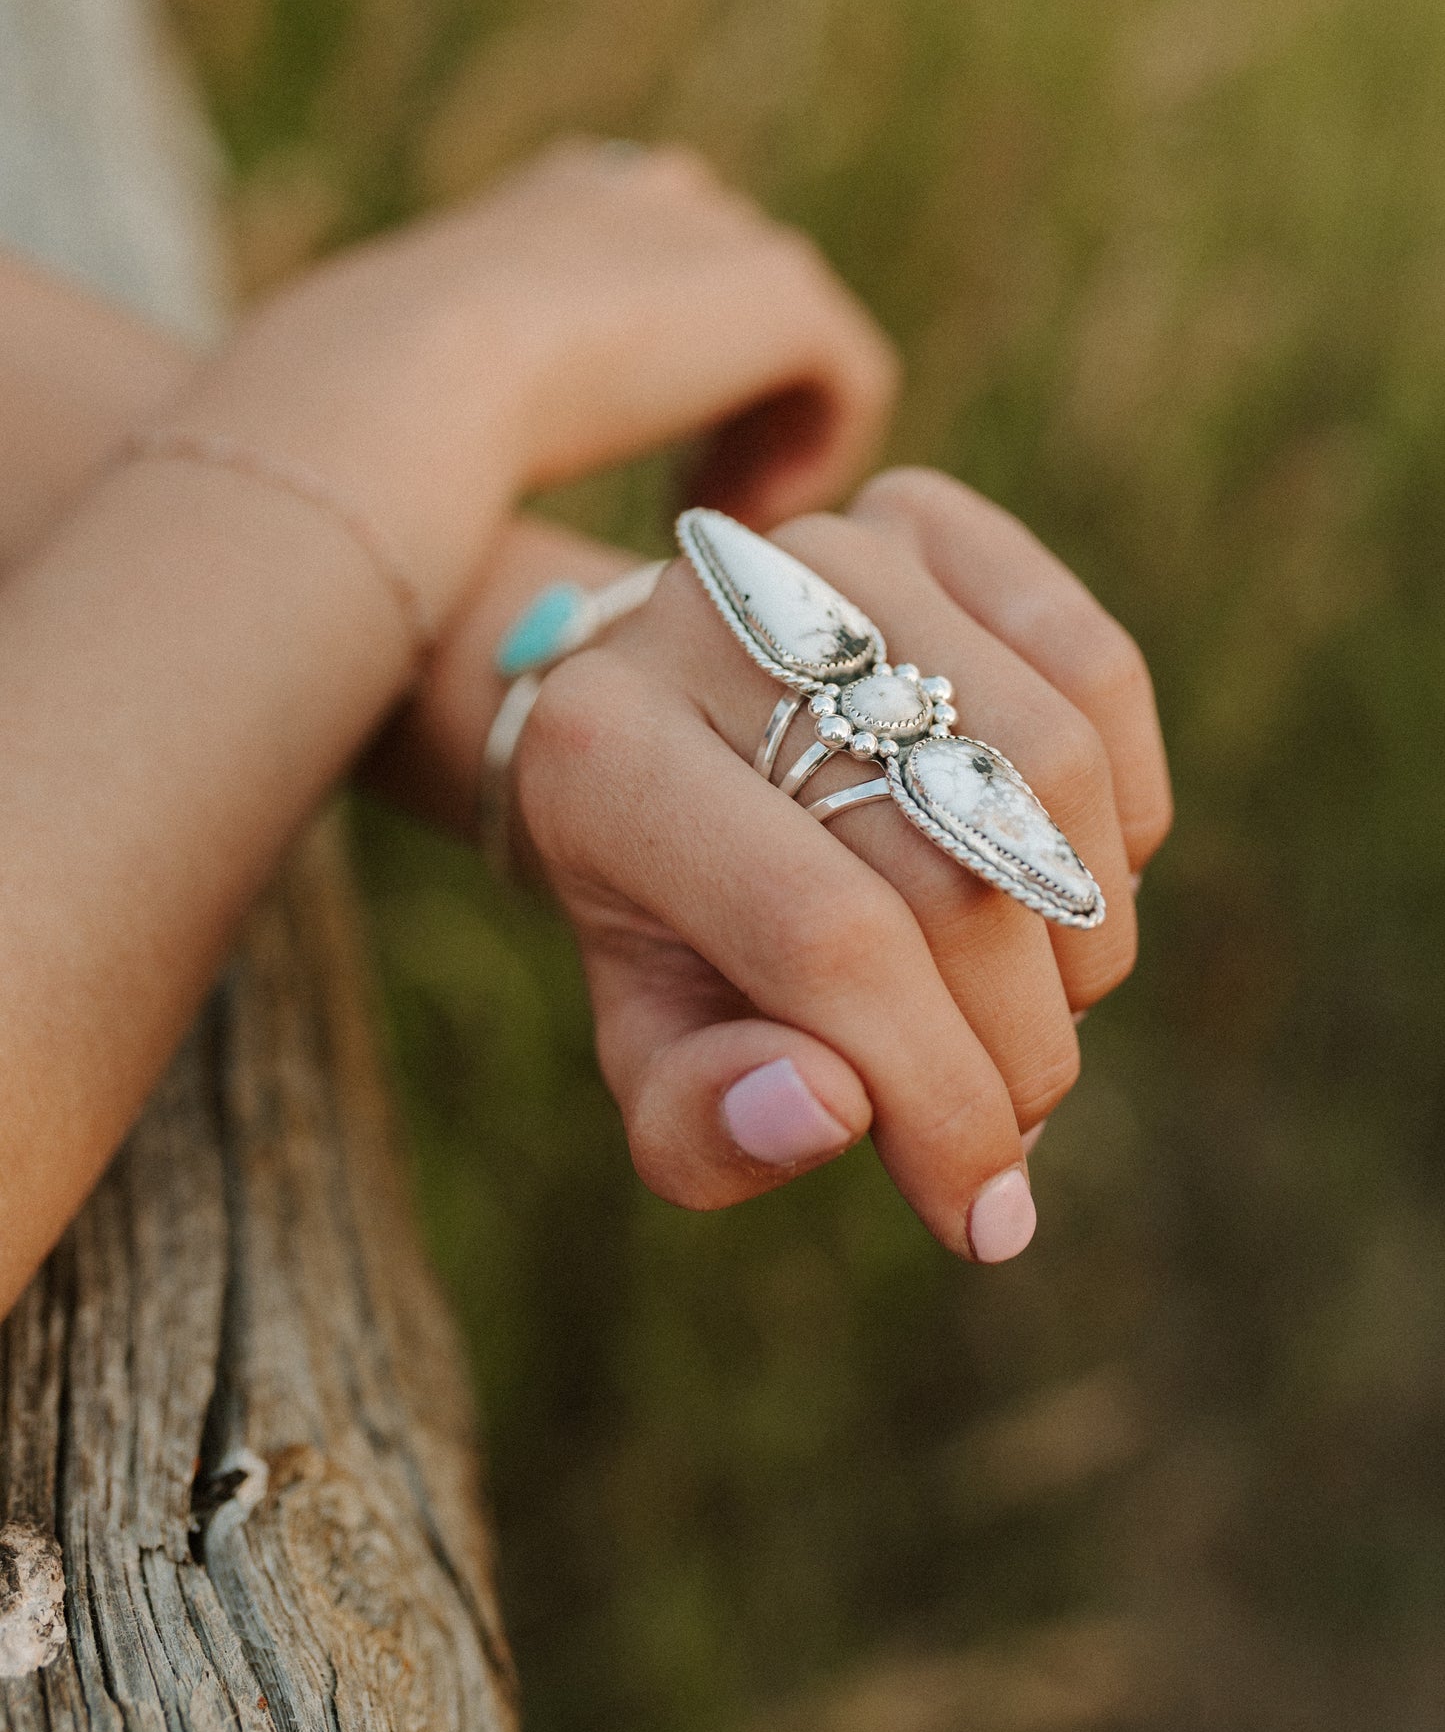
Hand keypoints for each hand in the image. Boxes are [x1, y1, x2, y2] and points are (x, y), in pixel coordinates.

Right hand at [220, 140, 897, 622]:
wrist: (391, 387)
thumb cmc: (355, 420)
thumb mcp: (393, 407)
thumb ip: (443, 415)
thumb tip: (400, 484)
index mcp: (553, 204)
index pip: (649, 264)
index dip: (664, 376)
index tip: (632, 475)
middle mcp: (641, 192)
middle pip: (735, 295)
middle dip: (728, 405)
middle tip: (692, 515)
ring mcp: (717, 232)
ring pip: (794, 342)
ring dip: (768, 439)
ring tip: (716, 532)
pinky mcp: (778, 292)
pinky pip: (849, 377)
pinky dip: (815, 457)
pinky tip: (745, 524)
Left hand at [512, 472, 1171, 1261]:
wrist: (663, 728)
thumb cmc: (660, 913)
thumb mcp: (648, 1037)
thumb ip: (700, 1115)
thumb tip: (819, 1113)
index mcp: (601, 756)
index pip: (823, 942)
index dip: (940, 1098)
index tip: (985, 1215)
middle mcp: (716, 616)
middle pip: (956, 870)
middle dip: (1017, 1047)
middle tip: (1008, 1120)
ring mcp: (832, 546)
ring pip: (1052, 771)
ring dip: (1083, 940)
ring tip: (1028, 1007)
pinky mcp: (929, 516)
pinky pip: (1102, 672)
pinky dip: (1124, 812)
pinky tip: (1068, 879)